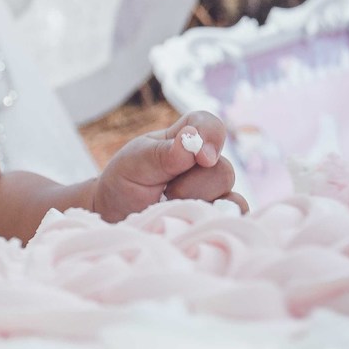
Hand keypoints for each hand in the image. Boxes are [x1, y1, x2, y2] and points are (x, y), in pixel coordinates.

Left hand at [91, 111, 246, 222]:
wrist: (116, 215)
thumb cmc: (125, 181)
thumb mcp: (136, 162)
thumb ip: (164, 152)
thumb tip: (192, 138)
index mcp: (184, 139)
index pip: (209, 126)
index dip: (212, 136)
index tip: (202, 157)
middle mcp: (204, 165)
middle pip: (223, 169)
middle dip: (193, 185)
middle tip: (165, 192)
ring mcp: (212, 193)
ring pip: (230, 198)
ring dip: (198, 204)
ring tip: (169, 207)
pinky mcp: (214, 217)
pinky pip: (233, 219)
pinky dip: (216, 221)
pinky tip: (190, 222)